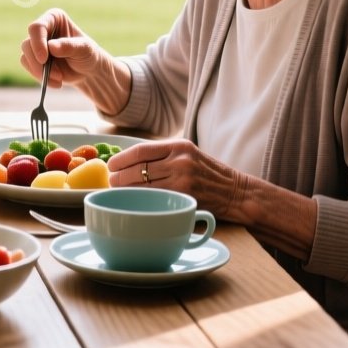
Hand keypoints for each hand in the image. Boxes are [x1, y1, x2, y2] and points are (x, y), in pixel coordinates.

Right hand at [19, 9, 127, 111]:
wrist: (87, 71)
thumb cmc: (88, 54)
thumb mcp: (84, 49)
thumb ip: (69, 46)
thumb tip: (51, 46)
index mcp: (54, 17)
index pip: (37, 27)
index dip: (38, 43)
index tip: (44, 59)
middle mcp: (42, 28)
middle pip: (28, 43)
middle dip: (40, 63)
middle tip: (57, 75)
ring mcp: (36, 44)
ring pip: (25, 56)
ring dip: (41, 71)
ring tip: (60, 78)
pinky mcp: (33, 58)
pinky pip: (28, 67)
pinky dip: (40, 77)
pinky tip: (56, 82)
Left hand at [107, 138, 247, 220]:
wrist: (236, 191)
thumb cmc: (207, 173)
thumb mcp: (188, 155)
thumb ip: (163, 155)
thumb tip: (127, 161)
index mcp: (178, 146)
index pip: (140, 150)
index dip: (120, 159)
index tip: (111, 165)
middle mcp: (179, 161)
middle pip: (137, 169)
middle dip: (118, 177)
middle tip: (111, 181)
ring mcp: (182, 180)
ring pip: (142, 186)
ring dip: (126, 190)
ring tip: (119, 192)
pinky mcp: (185, 198)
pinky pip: (154, 199)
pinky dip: (140, 200)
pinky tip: (134, 201)